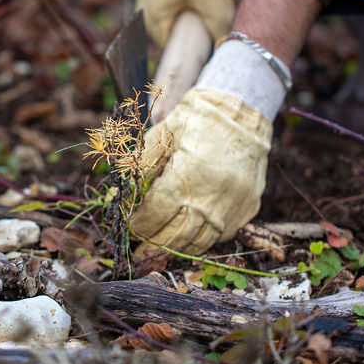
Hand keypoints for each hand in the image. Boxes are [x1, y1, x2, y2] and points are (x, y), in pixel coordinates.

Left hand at [130, 87, 271, 254]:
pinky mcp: (246, 210)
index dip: (138, 224)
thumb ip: (140, 166)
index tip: (128, 226)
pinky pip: (219, 237)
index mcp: (188, 174)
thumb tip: (116, 196)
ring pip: (197, 243)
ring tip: (157, 250)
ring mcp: (232, 207)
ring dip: (174, 249)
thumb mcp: (163, 134)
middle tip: (137, 250)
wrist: (243, 114)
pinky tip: (185, 238)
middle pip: (174, 235)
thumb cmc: (197, 120)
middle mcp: (212, 196)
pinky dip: (199, 241)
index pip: (155, 213)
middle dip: (151, 245)